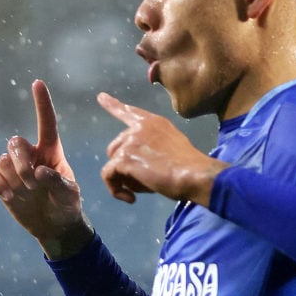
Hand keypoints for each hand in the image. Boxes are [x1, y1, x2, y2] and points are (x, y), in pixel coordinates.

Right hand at [0, 80, 92, 259]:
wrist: (54, 226)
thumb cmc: (67, 206)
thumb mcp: (70, 196)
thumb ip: (58, 182)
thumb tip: (39, 171)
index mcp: (52, 151)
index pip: (46, 123)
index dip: (42, 103)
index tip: (38, 83)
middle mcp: (32, 155)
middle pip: (15, 142)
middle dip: (20, 161)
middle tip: (32, 180)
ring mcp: (15, 168)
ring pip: (3, 159)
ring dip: (14, 176)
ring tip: (27, 191)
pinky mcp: (2, 182)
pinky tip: (10, 195)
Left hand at [98, 92, 229, 205]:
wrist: (194, 174)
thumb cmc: (190, 166)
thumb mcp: (173, 146)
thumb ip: (155, 146)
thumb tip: (140, 163)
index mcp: (154, 122)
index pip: (130, 112)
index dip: (114, 105)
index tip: (101, 97)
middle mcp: (139, 127)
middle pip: (117, 147)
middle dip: (125, 166)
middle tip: (144, 181)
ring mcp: (131, 141)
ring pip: (113, 163)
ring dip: (124, 179)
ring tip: (143, 189)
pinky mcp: (124, 158)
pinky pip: (108, 175)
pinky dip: (115, 189)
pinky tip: (130, 198)